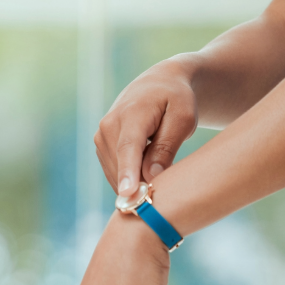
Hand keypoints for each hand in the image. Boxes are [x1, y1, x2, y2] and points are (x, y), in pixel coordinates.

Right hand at [95, 57, 197, 197]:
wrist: (157, 85)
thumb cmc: (176, 101)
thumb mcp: (183, 119)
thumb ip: (167, 147)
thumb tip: (151, 176)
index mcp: (132, 113)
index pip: (128, 147)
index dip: (128, 172)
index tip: (128, 194)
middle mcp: (109, 125)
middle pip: (121, 164)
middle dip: (139, 185)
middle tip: (162, 200)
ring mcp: (101, 137)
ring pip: (116, 172)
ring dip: (135, 182)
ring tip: (157, 181)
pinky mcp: (101, 147)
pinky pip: (114, 171)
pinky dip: (129, 179)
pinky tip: (146, 176)